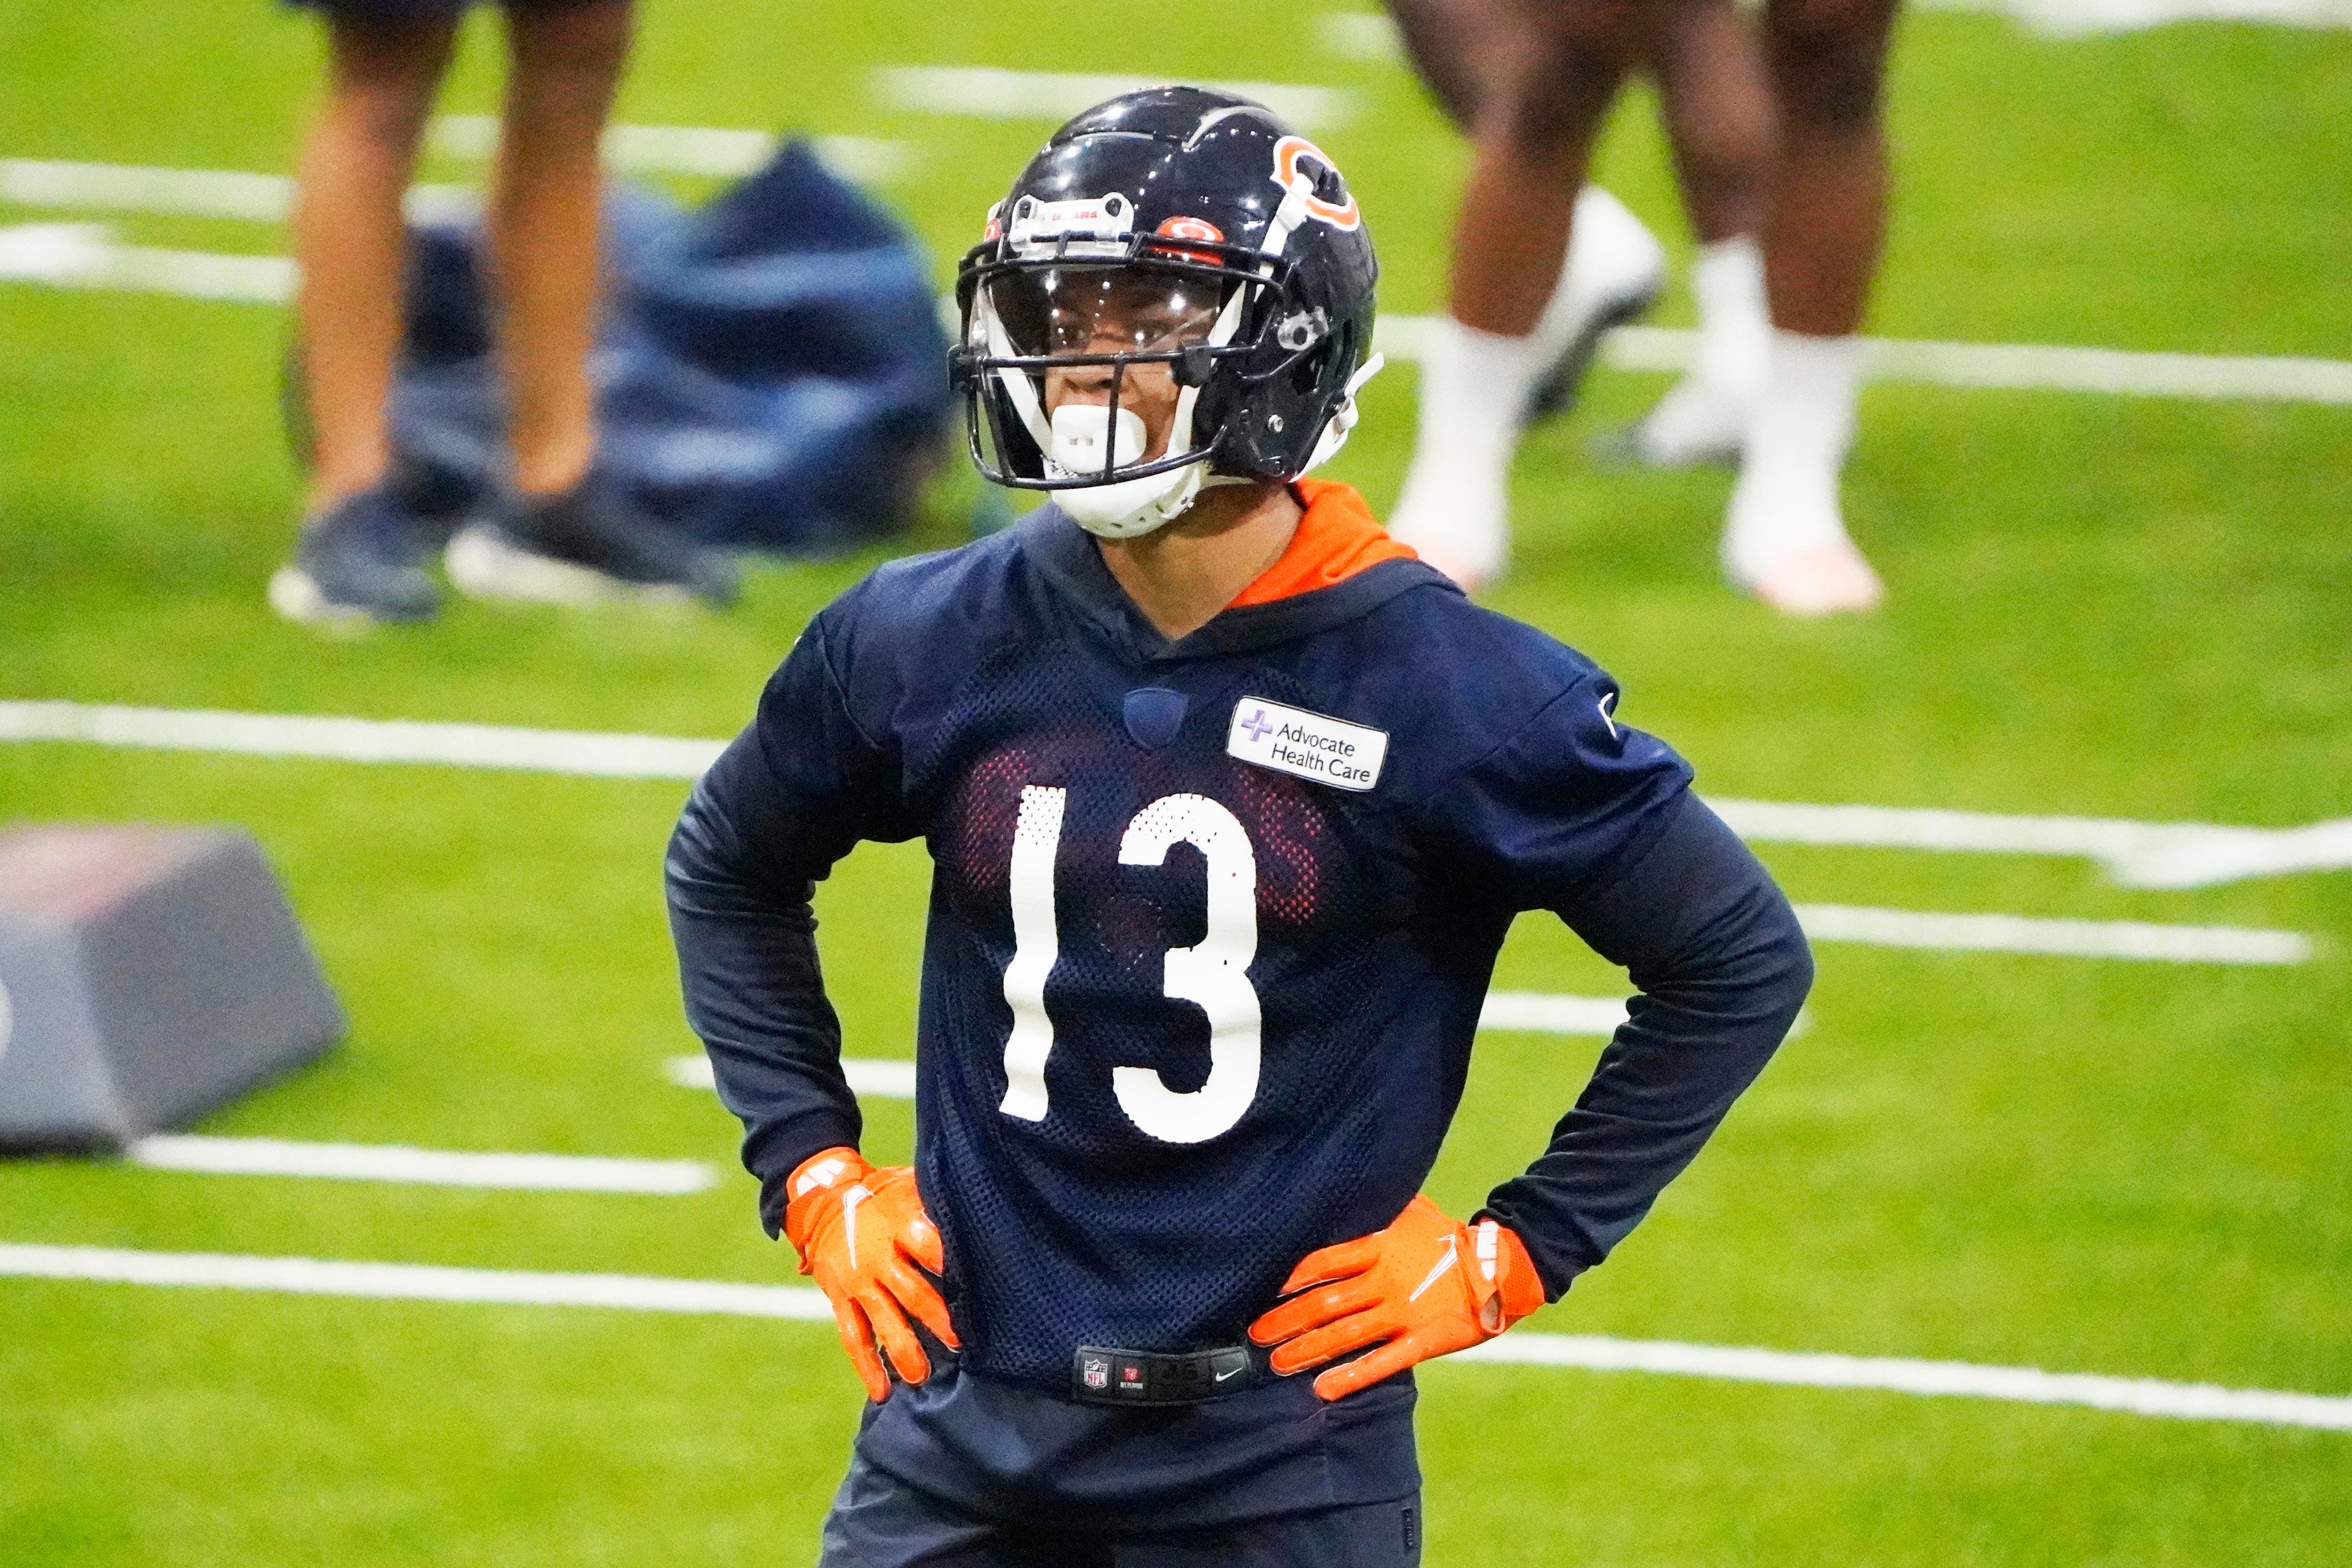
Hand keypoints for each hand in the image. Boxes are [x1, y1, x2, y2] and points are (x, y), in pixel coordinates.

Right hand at [783, 1147, 958, 1401]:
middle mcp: (878, 1257)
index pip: (926, 1243)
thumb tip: (981, 1212)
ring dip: (903, 1350)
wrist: (826, 1201)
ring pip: (882, 1321)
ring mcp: (857, 1282)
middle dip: (936, 1319)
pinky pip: (853, 1337)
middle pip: (911, 1291)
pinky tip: (881, 1390)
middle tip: (960, 1343)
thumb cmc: (884, 1195)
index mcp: (899, 1225)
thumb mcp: (909, 1188)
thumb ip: (937, 1204)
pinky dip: (866, 1365)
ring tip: (920, 1377)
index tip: (968, 1283)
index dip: (945, 1260)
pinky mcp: (840, 1300)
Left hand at [1247, 1194, 1543, 1401]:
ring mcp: (1403, 1313)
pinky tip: (1323, 1388)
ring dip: (1308, 1350)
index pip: (1325, 1261)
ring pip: (1345, 1335)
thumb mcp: (1412, 1209)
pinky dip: (1351, 1377)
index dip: (1292, 1277)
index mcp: (1380, 1247)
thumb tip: (1339, 1188)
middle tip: (1256, 1334)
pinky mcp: (1422, 1341)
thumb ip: (1376, 1207)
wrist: (1501, 1266)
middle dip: (1287, 1320)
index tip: (1264, 1288)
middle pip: (1326, 1302)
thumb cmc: (1449, 1237)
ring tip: (1277, 1363)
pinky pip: (1382, 1362)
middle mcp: (1386, 1281)